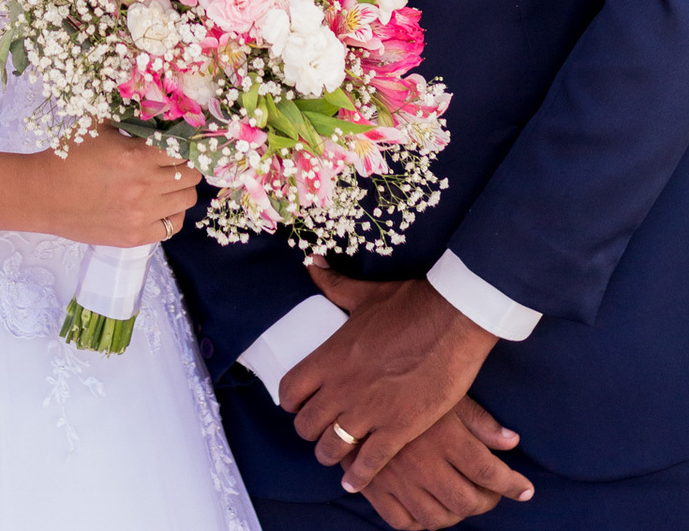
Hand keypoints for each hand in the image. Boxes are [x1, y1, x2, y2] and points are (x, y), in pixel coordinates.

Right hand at [31, 130, 200, 246]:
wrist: (44, 195)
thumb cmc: (69, 157)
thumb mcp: (98, 125)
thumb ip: (128, 114)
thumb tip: (153, 103)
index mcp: (136, 155)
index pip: (184, 148)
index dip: (186, 142)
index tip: (184, 140)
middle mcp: (145, 185)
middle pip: (193, 174)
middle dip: (187, 164)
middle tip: (175, 160)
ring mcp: (142, 214)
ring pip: (188, 200)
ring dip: (182, 188)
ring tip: (167, 182)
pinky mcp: (136, 236)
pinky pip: (173, 226)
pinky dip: (172, 213)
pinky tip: (160, 204)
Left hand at [279, 276, 497, 491]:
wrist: (453, 320)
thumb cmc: (409, 304)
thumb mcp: (364, 294)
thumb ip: (333, 284)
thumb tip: (312, 263)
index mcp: (331, 355)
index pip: (291, 390)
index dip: (292, 401)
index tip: (298, 404)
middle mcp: (342, 387)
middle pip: (307, 426)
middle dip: (310, 431)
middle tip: (319, 432)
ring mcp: (369, 410)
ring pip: (332, 448)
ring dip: (331, 455)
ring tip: (335, 457)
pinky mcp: (398, 429)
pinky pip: (368, 463)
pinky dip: (358, 476)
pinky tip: (354, 482)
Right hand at [344, 398, 534, 528]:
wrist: (350, 378)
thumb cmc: (406, 379)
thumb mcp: (447, 391)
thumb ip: (480, 421)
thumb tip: (512, 442)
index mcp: (444, 437)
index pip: (489, 473)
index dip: (512, 485)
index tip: (525, 490)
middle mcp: (422, 463)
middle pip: (466, 502)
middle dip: (485, 502)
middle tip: (489, 492)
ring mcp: (396, 479)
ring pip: (436, 518)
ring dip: (454, 515)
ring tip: (460, 499)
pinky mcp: (373, 486)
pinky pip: (402, 521)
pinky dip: (418, 522)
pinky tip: (427, 506)